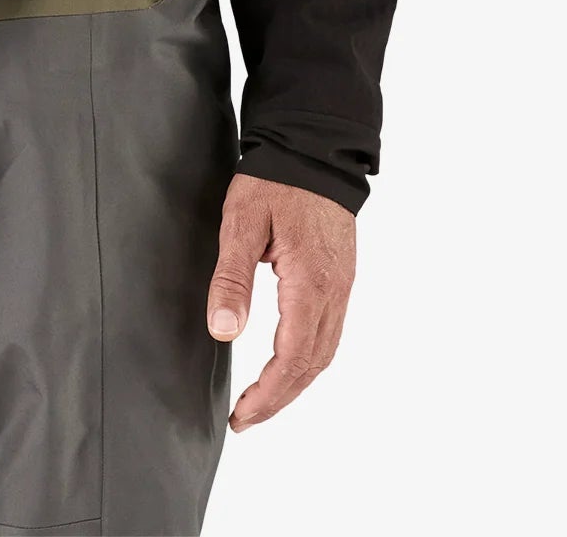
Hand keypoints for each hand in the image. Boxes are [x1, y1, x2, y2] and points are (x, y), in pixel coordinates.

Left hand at [205, 173, 356, 430]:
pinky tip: (287, 362)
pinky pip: (329, 331)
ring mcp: (343, 285)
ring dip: (295, 382)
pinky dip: (308, 358)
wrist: (313, 147)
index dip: (268, 394)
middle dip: (280, 398)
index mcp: (310, 283)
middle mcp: (334, 292)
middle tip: (247, 419)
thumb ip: (232, 278)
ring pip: (325, 352)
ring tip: (263, 400)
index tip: (242, 416)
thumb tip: (223, 333)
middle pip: (312, 364)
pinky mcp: (341, 276)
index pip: (291, 358)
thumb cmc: (274, 181)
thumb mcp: (241, 222)